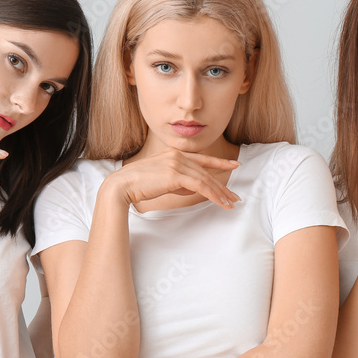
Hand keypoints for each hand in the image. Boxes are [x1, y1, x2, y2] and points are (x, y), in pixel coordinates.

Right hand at [103, 149, 240, 208]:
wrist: (123, 185)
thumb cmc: (138, 185)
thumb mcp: (162, 180)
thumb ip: (178, 182)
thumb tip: (192, 189)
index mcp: (174, 154)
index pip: (202, 158)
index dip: (219, 163)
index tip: (234, 165)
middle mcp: (177, 155)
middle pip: (206, 172)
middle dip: (222, 186)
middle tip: (234, 197)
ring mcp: (177, 163)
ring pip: (205, 180)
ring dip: (220, 193)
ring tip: (230, 204)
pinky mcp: (176, 174)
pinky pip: (200, 186)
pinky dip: (213, 195)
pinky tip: (220, 203)